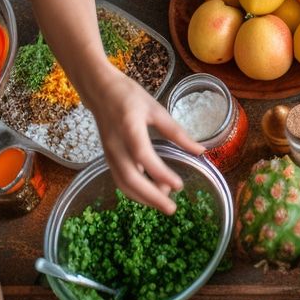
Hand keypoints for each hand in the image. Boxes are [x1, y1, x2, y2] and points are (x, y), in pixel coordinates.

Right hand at [77, 66, 205, 212]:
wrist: (99, 91)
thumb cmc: (129, 96)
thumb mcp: (156, 109)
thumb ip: (176, 132)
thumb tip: (200, 151)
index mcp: (129, 127)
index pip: (143, 155)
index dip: (160, 173)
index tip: (179, 185)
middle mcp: (115, 144)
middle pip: (130, 177)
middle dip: (151, 196)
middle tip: (172, 208)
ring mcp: (109, 153)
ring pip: (123, 183)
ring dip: (143, 197)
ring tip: (165, 202)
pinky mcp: (108, 157)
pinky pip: (120, 179)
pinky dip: (134, 191)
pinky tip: (150, 194)